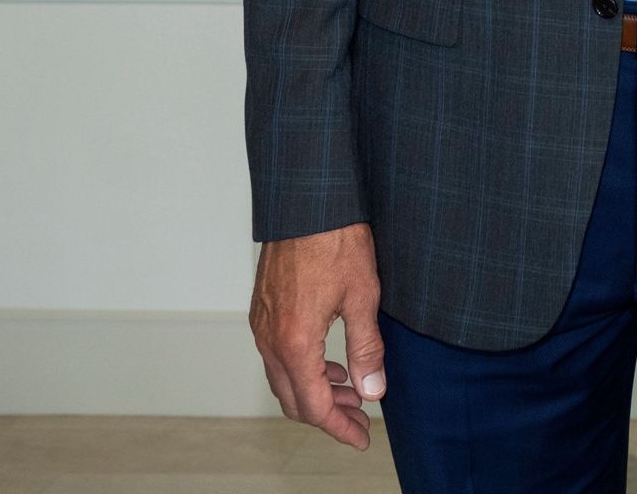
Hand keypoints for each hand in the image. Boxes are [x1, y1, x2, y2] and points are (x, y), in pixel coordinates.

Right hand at [249, 222, 386, 450]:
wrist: (307, 199)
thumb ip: (366, 349)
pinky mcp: (262, 308)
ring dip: (314, 391)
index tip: (361, 437)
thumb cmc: (335, 239)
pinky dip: (301, 369)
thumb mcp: (362, 296)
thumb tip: (373, 390)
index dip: (339, 427)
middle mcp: (270, 337)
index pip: (314, 406)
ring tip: (351, 389)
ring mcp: (262, 323)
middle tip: (361, 416)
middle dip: (327, 414)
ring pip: (283, 378)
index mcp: (295, 341)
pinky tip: (328, 361)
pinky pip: (276, 355)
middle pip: (293, 399)